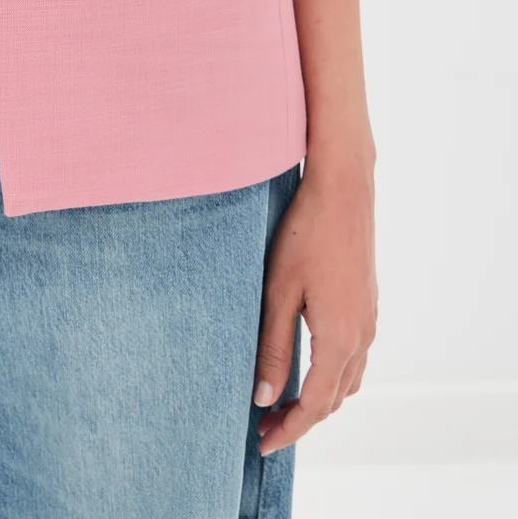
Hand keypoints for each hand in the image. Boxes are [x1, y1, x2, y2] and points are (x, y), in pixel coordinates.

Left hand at [254, 158, 377, 453]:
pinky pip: (354, 357)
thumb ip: (273, 347)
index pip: (316, 404)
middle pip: (334, 399)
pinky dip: (332, 376)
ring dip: (318, 399)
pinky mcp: (367, 304)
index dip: (289, 429)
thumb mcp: (278, 291)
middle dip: (301, 419)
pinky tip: (308, 366)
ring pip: (347, 380)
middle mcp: (362, 335)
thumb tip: (265, 397)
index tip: (263, 443)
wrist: (343, 188)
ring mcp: (369, 319)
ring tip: (282, 403)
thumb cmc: (305, 233)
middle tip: (265, 427)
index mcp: (340, 337)